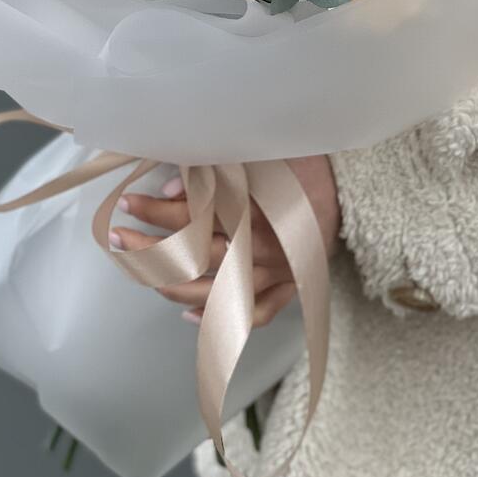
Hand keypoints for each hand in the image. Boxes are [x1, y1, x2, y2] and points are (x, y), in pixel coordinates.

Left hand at [109, 155, 339, 326]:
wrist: (357, 184)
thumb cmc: (306, 164)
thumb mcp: (259, 156)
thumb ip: (216, 170)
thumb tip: (173, 185)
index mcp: (253, 214)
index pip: (191, 218)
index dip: (155, 211)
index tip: (129, 202)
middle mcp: (261, 251)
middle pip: (193, 260)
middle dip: (150, 252)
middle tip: (119, 239)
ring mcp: (276, 275)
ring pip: (215, 295)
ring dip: (173, 288)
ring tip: (145, 274)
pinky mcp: (291, 287)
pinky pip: (254, 314)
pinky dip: (223, 320)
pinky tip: (192, 315)